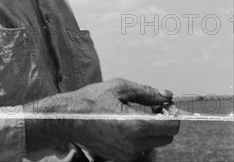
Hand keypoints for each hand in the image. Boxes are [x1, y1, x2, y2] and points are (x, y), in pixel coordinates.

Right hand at [65, 78, 180, 161]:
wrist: (68, 118)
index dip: (173, 113)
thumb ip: (146, 92)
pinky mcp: (121, 159)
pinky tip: (128, 125)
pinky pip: (142, 150)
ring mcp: (128, 155)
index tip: (166, 104)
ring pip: (155, 144)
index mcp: (135, 125)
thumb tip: (167, 95)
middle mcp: (134, 145)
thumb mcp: (119, 88)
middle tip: (154, 107)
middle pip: (166, 137)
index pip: (171, 126)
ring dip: (154, 131)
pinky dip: (142, 138)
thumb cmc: (91, 99)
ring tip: (139, 115)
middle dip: (164, 121)